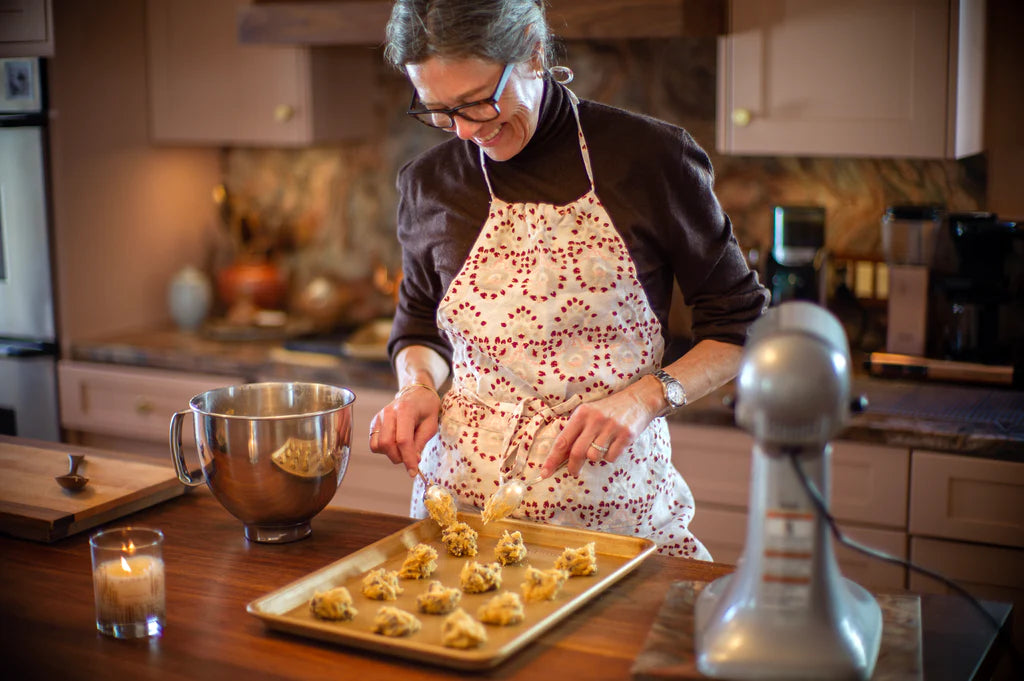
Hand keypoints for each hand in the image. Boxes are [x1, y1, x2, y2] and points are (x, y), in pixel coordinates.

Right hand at [368, 384, 440, 476]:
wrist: (416, 393)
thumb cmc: (426, 409)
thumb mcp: (431, 425)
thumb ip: (421, 442)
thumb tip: (413, 460)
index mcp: (405, 410)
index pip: (403, 440)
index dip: (408, 458)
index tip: (413, 472)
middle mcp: (388, 412)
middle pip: (387, 444)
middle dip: (399, 457)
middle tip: (411, 458)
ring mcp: (379, 417)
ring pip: (378, 445)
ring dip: (391, 454)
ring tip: (404, 448)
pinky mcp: (374, 423)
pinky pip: (374, 443)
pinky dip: (384, 449)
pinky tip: (395, 444)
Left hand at [543, 385, 657, 477]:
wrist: (638, 399)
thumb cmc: (609, 410)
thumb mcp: (589, 413)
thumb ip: (576, 430)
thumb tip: (560, 455)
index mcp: (581, 413)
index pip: (562, 440)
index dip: (552, 459)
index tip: (544, 473)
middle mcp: (595, 420)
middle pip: (577, 453)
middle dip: (573, 467)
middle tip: (573, 472)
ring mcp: (611, 428)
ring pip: (594, 457)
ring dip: (595, 458)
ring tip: (601, 447)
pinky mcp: (626, 436)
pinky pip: (611, 457)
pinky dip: (609, 456)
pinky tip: (613, 445)